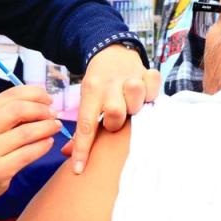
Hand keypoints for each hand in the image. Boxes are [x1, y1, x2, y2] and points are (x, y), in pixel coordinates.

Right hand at [0, 86, 60, 208]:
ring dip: (46, 127)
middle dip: (41, 110)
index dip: (34, 94)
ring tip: (55, 126)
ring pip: (26, 133)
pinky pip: (28, 154)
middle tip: (53, 114)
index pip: (11, 95)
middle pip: (18, 110)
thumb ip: (11, 113)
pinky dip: (42, 146)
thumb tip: (42, 102)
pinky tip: (48, 143)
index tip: (48, 99)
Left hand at [63, 44, 160, 173]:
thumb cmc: (99, 84)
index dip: (82, 149)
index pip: (85, 125)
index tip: (78, 169)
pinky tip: (145, 91)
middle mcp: (108, 83)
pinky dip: (151, 90)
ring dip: (135, 104)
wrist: (110, 50)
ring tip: (131, 102)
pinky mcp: (146, 70)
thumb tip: (66, 153)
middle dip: (116, 121)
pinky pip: (154, 84)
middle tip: (117, 116)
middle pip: (115, 113)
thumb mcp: (86, 100)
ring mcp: (128, 76)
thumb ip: (81, 128)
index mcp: (90, 91)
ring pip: (136, 97)